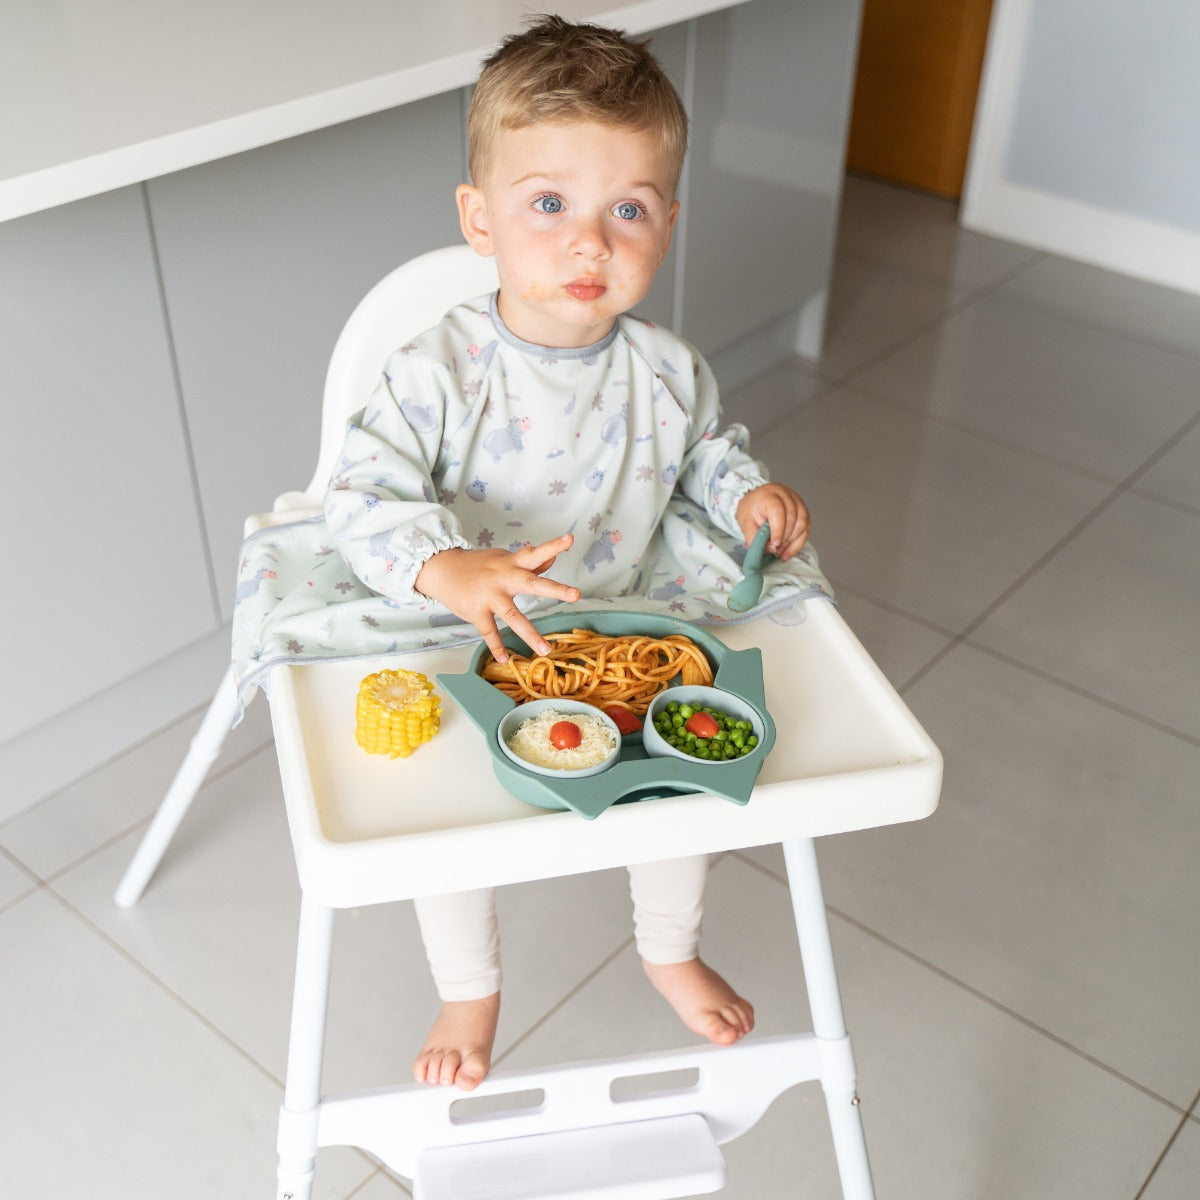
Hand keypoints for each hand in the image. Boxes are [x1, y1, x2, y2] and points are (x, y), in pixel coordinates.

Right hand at [414, 534, 580, 662]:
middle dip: (554, 589)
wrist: (442, 570)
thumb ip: (529, 562)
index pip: (535, 553)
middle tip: (576, 594)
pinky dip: (497, 647)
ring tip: (546, 650)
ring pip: (513, 617)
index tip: (570, 539)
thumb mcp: (503, 559)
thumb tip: (553, 558)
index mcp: (512, 564)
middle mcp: (503, 579)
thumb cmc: (479, 565)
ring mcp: (490, 597)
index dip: (553, 546)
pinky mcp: (476, 612)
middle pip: (531, 583)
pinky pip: (489, 632)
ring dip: (530, 634)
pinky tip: (505, 659)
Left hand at [735, 484, 809, 559]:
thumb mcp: (745, 523)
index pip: (778, 511)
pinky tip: (789, 549)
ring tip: (781, 551)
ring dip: (792, 541)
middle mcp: (785, 495)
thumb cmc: (751, 510)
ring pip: (802, 524)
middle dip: (784, 538)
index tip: (774, 544)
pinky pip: (806, 528)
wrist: (756, 502)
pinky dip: (798, 542)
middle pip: (792, 518)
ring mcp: (797, 501)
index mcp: (768, 495)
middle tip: (775, 549)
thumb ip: (755, 537)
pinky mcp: (803, 510)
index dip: (778, 530)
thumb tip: (771, 549)